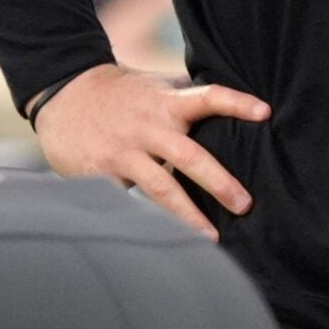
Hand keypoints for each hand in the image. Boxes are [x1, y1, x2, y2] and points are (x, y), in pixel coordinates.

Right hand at [33, 64, 271, 240]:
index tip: (265, 113)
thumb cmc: (119, 93)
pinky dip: (148, 223)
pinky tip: (165, 241)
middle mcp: (149, 127)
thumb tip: (228, 110)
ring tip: (212, 239)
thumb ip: (184, 101)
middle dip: (220, 183)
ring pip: (161, 188)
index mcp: (166, 102)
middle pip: (190, 156)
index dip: (237, 102)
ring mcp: (125, 152)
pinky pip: (129, 202)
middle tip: (245, 204)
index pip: (208, 96)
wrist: (62, 92)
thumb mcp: (153, 87)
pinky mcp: (102, 174)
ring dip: (189, 216)